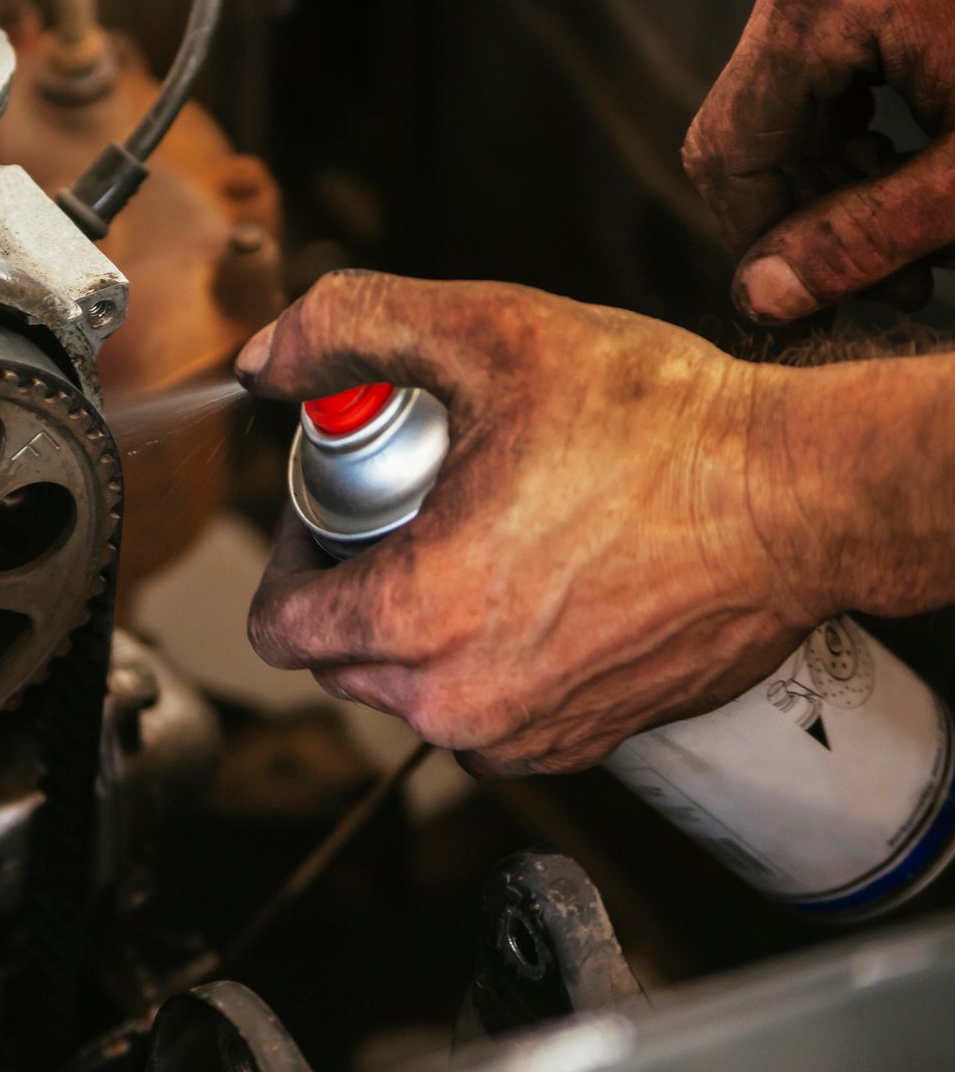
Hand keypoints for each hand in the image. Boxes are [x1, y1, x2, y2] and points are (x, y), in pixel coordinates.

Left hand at [236, 272, 826, 776]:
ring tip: (474, 545)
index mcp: (416, 614)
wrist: (802, 497)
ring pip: (413, 695)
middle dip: (350, 587)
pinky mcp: (586, 743)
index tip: (327, 512)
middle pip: (341, 661)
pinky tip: (529, 593)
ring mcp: (525, 732)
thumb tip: (269, 357)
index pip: (279, 627)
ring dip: (417, 632)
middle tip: (404, 513)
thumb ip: (352, 328)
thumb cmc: (664, 428)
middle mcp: (460, 697)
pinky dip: (487, 666)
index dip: (286, 556)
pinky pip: (490, 718)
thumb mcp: (488, 334)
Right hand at [683, 0, 954, 322]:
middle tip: (889, 282)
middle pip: (748, 121)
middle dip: (806, 212)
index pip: (729, 149)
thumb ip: (860, 243)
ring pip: (781, 98)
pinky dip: (859, 123)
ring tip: (915, 236)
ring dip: (834, 176)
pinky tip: (920, 166)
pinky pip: (818, 58)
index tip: (819, 305)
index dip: (763, 243)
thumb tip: (759, 299)